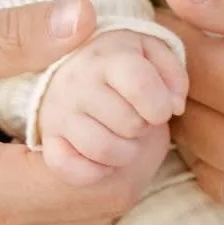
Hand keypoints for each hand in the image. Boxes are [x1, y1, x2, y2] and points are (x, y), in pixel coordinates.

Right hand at [0, 0, 166, 224]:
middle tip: (103, 106)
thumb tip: (89, 19)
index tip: (127, 91)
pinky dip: (55, 223)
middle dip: (118, 156)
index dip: (134, 132)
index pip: (106, 179)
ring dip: (88, 190)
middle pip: (103, 214)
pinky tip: (29, 179)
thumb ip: (11, 36)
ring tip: (63, 137)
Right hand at [39, 30, 186, 185]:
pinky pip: (68, 168)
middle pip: (129, 123)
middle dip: (144, 126)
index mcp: (108, 56)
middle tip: (138, 116)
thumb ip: (174, 74)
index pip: (139, 84)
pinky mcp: (49, 138)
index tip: (162, 108)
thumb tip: (174, 106)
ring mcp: (60, 112)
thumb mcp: (153, 53)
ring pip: (103, 150)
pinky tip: (104, 158)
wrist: (75, 64)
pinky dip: (93, 171)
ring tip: (125, 137)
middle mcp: (78, 82)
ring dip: (126, 152)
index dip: (160, 105)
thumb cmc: (124, 62)